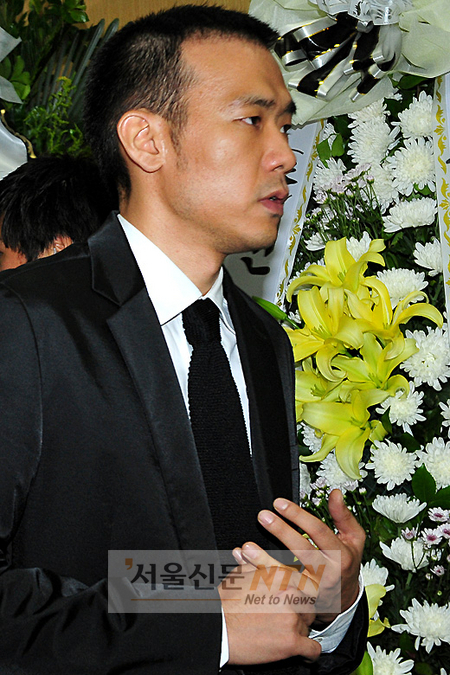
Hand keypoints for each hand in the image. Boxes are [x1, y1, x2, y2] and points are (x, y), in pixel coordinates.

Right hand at [218, 558, 321, 665]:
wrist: (216, 628)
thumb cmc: (225, 603)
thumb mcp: (240, 576)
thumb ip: (254, 564)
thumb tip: (248, 549)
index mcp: (281, 576)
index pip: (306, 585)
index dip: (300, 596)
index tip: (297, 603)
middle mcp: (291, 594)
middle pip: (310, 605)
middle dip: (301, 613)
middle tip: (287, 620)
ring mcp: (293, 618)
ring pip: (309, 626)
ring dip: (300, 631)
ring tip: (285, 635)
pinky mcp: (291, 642)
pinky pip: (312, 650)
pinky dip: (308, 653)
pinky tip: (302, 652)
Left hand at [238, 490, 364, 623]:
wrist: (344, 600)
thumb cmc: (346, 563)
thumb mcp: (353, 539)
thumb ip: (343, 516)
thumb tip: (335, 493)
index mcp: (340, 555)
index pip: (318, 531)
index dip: (298, 516)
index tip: (279, 503)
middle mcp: (327, 573)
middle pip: (302, 551)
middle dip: (281, 532)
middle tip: (263, 516)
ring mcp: (312, 589)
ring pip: (287, 575)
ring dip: (264, 561)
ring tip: (246, 547)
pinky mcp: (299, 601)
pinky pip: (277, 588)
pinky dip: (259, 575)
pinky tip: (243, 563)